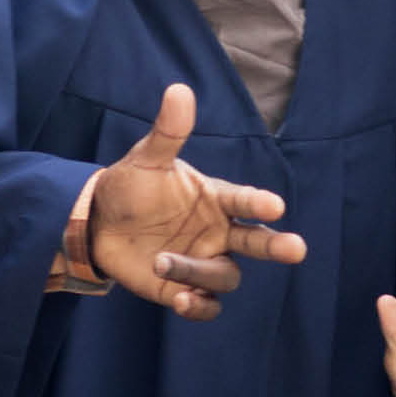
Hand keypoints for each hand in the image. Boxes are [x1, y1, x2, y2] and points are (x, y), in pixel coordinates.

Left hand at [77, 82, 306, 320]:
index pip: (245, 200)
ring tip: (162, 261)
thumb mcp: (147, 158)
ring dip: (199, 272)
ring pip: (225, 275)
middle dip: (277, 246)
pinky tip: (181, 300)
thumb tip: (179, 91)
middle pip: (257, 242)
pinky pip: (206, 304)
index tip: (274, 205)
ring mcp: (204, 261)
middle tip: (297, 249)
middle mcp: (218, 232)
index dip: (259, 202)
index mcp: (216, 198)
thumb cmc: (131, 186)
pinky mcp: (185, 288)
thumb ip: (168, 133)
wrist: (99, 224)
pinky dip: (199, 305)